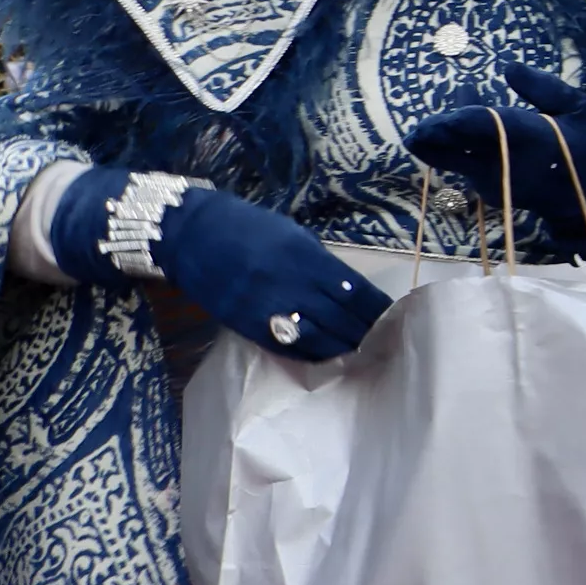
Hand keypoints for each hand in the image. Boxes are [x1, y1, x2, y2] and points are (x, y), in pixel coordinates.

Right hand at [154, 188, 390, 359]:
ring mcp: (266, 308)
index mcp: (306, 258)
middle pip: (339, 318)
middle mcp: (290, 285)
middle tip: (383, 339)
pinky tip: (325, 355)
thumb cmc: (250, 229)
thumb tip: (347, 288)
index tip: (392, 316)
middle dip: (363, 330)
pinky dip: (309, 353)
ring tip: (360, 351)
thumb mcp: (293, 236)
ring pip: (315, 337)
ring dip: (341, 346)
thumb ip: (321, 263)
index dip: (375, 308)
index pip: (353, 291)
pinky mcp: (246, 325)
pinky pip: (285, 347)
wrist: (194, 234)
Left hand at [409, 64, 585, 279]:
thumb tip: (508, 67)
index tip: (442, 114)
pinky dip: (446, 147)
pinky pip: (459, 164)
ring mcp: (494, 180)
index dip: (462, 119)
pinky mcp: (485, 190)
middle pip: (462, 146)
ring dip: (435, 143)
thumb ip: (544, 87)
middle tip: (418, 129)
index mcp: (533, 138)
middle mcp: (509, 162)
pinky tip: (440, 131)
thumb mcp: (579, 109)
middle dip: (438, 137)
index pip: (490, 126)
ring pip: (454, 157)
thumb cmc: (584, 145)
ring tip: (417, 134)